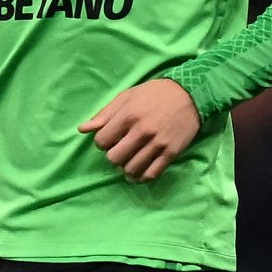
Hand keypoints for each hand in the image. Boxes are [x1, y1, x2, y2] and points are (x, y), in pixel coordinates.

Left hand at [80, 79, 199, 182]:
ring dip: (126, 167)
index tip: (110, 139)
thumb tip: (82, 130)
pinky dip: (141, 177)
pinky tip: (138, 172)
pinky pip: (151, 174)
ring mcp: (157, 144)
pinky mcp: (170, 153)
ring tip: (129, 160)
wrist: (190, 94)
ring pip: (131, 169)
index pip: (102, 142)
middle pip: (114, 158)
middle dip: (113, 156)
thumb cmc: (154, 94)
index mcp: (128, 115)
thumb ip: (104, 114)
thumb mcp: (127, 97)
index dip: (102, 142)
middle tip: (120, 150)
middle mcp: (142, 131)